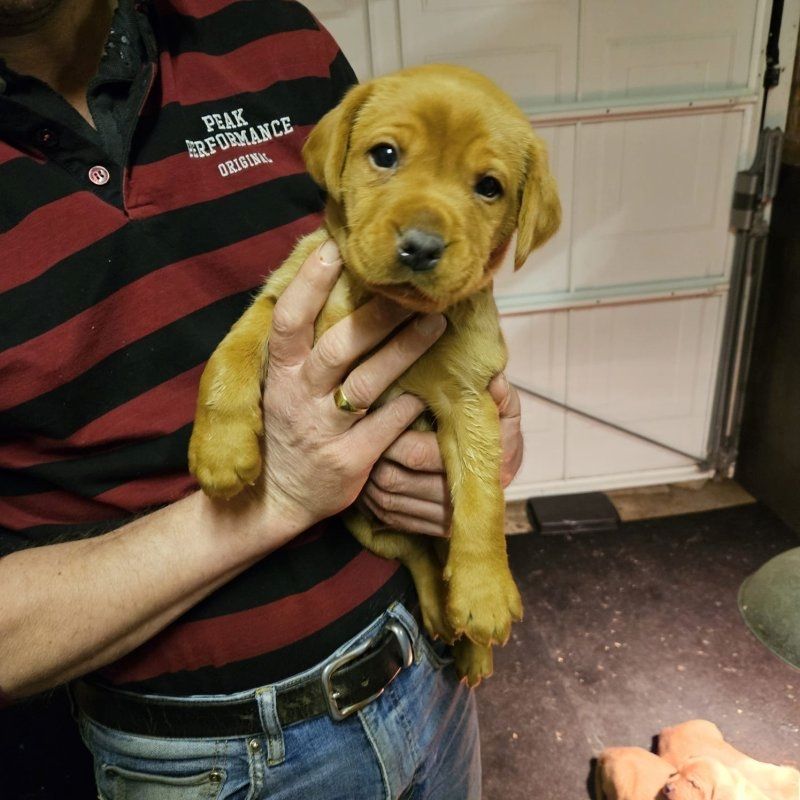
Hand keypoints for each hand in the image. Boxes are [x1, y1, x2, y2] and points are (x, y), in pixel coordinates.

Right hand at [259, 240, 446, 532]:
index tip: (334, 249)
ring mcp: (325, 430)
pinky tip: (432, 386)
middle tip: (409, 289)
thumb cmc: (284, 429)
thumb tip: (327, 291)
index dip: (309, 284)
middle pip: (337, 347)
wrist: (274, 498)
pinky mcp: (350, 460)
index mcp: (278, 374)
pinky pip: (387, 425)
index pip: (290, 321)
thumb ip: (298, 349)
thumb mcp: (278, 387)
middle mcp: (298, 397)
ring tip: (437, 324)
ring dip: (404, 350)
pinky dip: (410, 402)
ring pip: (367, 383)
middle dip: (375, 315)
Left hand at [358, 372, 522, 535]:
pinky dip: (372, 500)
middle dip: (373, 455)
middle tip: (360, 432)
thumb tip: (493, 380)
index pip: (418, 454)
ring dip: (366, 478)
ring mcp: (446, 520)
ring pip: (388, 501)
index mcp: (477, 468)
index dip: (392, 434)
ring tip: (359, 451)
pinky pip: (391, 518)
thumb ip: (499, 394)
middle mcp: (461, 501)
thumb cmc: (499, 432)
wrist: (504, 471)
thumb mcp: (505, 408)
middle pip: (395, 480)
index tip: (379, 414)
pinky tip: (365, 478)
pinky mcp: (433, 531)